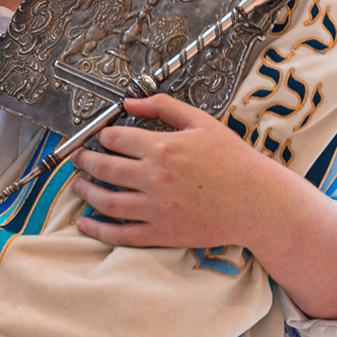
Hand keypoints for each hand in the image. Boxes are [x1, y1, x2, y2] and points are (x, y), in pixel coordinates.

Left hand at [67, 92, 295, 250]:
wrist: (259, 202)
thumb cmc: (235, 162)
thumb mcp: (202, 123)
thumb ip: (163, 106)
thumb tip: (130, 102)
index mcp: (163, 148)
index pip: (114, 139)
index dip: (100, 137)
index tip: (98, 138)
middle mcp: (155, 178)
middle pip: (103, 168)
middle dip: (84, 161)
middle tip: (78, 159)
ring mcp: (156, 208)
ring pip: (105, 201)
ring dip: (84, 192)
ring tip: (77, 185)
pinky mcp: (162, 233)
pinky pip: (121, 234)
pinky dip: (98, 229)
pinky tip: (85, 223)